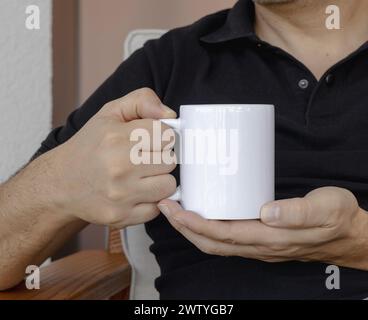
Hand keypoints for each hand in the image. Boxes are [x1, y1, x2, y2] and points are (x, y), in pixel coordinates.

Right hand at [48, 88, 177, 227]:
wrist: (62, 182)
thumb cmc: (90, 146)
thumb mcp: (111, 112)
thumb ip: (142, 101)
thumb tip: (169, 114)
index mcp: (117, 137)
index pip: (167, 135)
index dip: (162, 136)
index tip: (151, 140)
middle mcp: (119, 167)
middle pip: (170, 161)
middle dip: (160, 157)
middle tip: (144, 158)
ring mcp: (120, 194)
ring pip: (168, 185)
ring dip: (159, 180)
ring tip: (142, 175)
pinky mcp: (120, 216)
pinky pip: (156, 208)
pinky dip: (150, 201)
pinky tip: (135, 192)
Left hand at [158, 187, 367, 269]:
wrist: (349, 234)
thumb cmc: (337, 219)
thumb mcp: (324, 208)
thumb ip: (297, 212)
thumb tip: (266, 212)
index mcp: (270, 238)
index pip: (222, 235)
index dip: (195, 224)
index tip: (175, 209)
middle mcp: (259, 245)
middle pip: (212, 242)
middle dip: (184, 227)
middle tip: (166, 207)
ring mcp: (259, 244)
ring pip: (217, 243)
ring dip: (192, 229)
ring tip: (177, 210)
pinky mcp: (261, 238)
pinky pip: (227, 238)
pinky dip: (208, 229)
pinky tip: (204, 213)